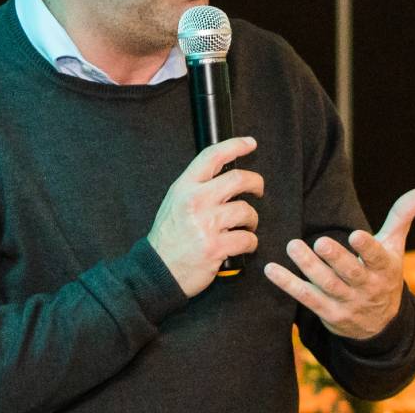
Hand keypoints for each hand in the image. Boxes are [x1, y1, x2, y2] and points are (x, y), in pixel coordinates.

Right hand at [147, 136, 263, 296]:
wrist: (156, 270)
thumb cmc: (169, 236)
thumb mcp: (175, 202)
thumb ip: (196, 186)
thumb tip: (224, 173)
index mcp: (184, 187)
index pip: (213, 156)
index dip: (236, 146)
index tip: (250, 144)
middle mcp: (195, 201)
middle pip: (239, 179)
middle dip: (256, 183)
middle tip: (258, 190)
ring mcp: (206, 225)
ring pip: (247, 211)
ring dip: (252, 220)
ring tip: (246, 226)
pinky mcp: (216, 247)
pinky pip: (247, 239)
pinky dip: (250, 243)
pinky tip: (243, 245)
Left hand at [264, 188, 414, 339]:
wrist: (380, 326)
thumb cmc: (384, 275)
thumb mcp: (395, 248)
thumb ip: (402, 218)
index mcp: (385, 270)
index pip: (378, 258)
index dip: (367, 248)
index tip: (355, 235)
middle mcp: (367, 288)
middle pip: (350, 274)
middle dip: (336, 259)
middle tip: (320, 242)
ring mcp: (347, 303)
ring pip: (327, 286)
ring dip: (309, 267)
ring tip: (293, 246)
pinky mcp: (328, 313)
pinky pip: (306, 299)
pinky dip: (288, 284)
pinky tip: (271, 270)